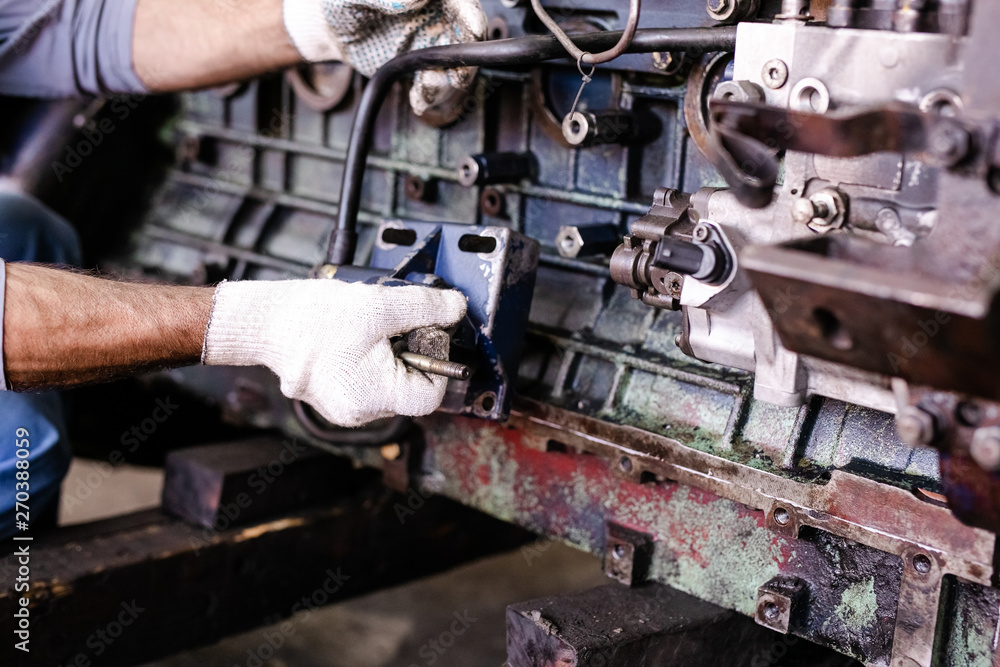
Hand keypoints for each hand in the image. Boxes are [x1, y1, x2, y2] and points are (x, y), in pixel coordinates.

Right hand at [202, 279, 466, 426]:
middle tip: (392, 326)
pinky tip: (352, 339)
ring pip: (388, 383)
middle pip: (410, 389)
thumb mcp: (381, 305)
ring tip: (368, 330)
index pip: (432, 394)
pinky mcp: (331, 398)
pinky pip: (365, 382)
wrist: (263, 321)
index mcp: (375, 398)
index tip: (424, 333)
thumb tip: (458, 310)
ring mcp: (342, 409)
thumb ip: (427, 308)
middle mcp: (360, 413)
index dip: (436, 360)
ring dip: (389, 355)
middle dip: (410, 354)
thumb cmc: (313, 317)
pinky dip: (368, 360)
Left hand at [284, 0, 486, 117]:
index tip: (472, 30)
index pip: (461, 3)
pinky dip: (432, 97)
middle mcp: (436, 17)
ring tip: (428, 90)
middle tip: (456, 74)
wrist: (330, 29)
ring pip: (455, 65)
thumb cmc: (343, 1)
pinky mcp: (420, 66)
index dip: (470, 16)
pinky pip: (435, 84)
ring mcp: (430, 42)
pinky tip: (420, 100)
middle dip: (464, 58)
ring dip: (446, 82)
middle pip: (467, 37)